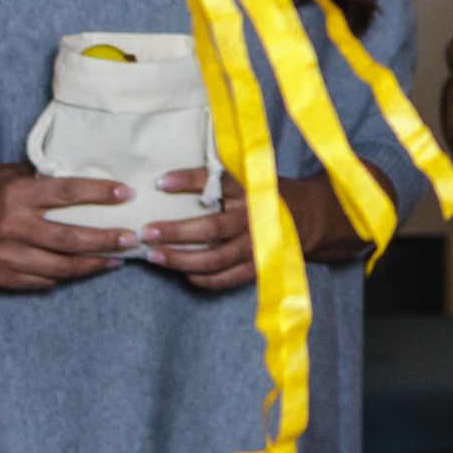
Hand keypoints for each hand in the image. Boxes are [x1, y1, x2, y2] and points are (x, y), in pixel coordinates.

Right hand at [0, 163, 137, 291]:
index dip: (100, 194)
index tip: (127, 194)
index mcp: (18, 194)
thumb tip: (95, 183)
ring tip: (117, 259)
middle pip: (70, 238)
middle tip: (132, 237)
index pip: (67, 193)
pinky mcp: (1, 276)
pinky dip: (66, 277)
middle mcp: (11, 226)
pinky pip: (42, 282)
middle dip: (106, 239)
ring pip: (60, 267)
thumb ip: (49, 179)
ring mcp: (5, 255)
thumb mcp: (17, 172)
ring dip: (93, 264)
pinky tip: (85, 269)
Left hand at [142, 169, 362, 288]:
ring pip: (213, 259)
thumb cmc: (265, 193)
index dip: (188, 181)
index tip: (160, 182)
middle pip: (210, 228)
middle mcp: (252, 218)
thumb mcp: (249, 175)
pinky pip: (225, 279)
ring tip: (154, 256)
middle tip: (146, 231)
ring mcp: (255, 247)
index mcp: (250, 189)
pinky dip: (202, 278)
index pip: (216, 181)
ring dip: (181, 259)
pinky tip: (182, 273)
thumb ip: (219, 176)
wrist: (306, 218)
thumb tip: (170, 174)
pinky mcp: (256, 267)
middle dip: (175, 232)